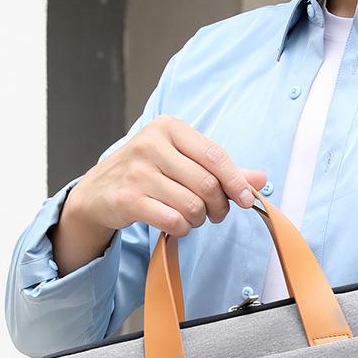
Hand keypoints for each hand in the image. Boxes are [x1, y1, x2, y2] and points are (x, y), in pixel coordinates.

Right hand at [52, 115, 266, 274]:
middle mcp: (151, 145)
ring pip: (192, 205)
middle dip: (218, 206)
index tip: (246, 200)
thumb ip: (221, 169)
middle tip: (215, 214)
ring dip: (199, 219)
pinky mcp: (128, 199)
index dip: (236, 181)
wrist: (97, 192)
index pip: (215, 155)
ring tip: (191, 217)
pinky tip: (175, 224)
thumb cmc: (146, 173)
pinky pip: (173, 220)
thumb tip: (261, 179)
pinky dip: (181, 229)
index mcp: (168, 128)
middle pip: (207, 184)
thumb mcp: (182, 161)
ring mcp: (137, 172)